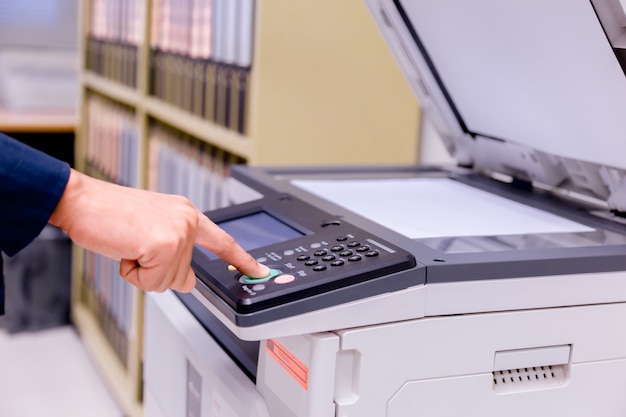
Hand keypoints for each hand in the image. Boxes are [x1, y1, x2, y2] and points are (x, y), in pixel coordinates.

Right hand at [49, 169, 268, 291]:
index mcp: (187, 214)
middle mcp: (187, 221)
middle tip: (136, 247)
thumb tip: (188, 282)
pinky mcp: (164, 245)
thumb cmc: (110, 214)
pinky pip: (151, 282)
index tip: (258, 271)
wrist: (82, 201)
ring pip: (166, 282)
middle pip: (185, 277)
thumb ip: (175, 253)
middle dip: (156, 272)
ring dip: (142, 272)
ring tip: (129, 246)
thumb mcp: (151, 231)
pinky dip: (133, 274)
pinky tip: (126, 250)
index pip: (222, 241)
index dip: (241, 259)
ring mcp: (178, 232)